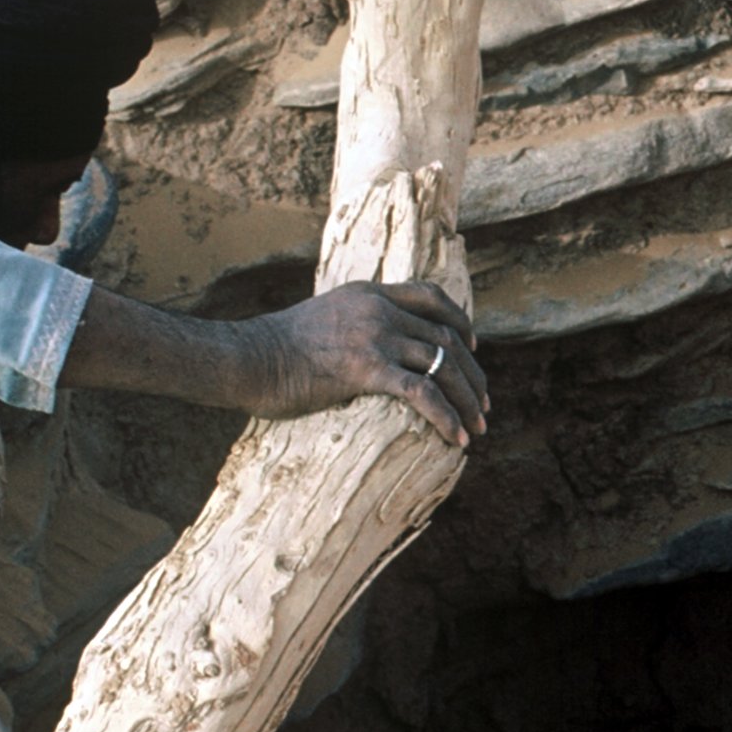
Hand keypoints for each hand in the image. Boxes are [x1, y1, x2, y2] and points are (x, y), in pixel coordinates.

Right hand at [244, 281, 489, 447]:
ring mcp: (374, 337)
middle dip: (472, 373)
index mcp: (369, 294)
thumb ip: (355, 322)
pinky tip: (456, 438)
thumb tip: (372, 346)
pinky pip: (422, 394)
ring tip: (478, 426)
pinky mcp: (366, 369)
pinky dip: (446, 417)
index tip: (473, 346)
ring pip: (443, 365)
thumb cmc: (274, 349)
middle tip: (484, 402)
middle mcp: (379, 310)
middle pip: (446, 337)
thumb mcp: (323, 318)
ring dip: (468, 399)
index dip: (459, 321)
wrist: (247, 358)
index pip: (431, 296)